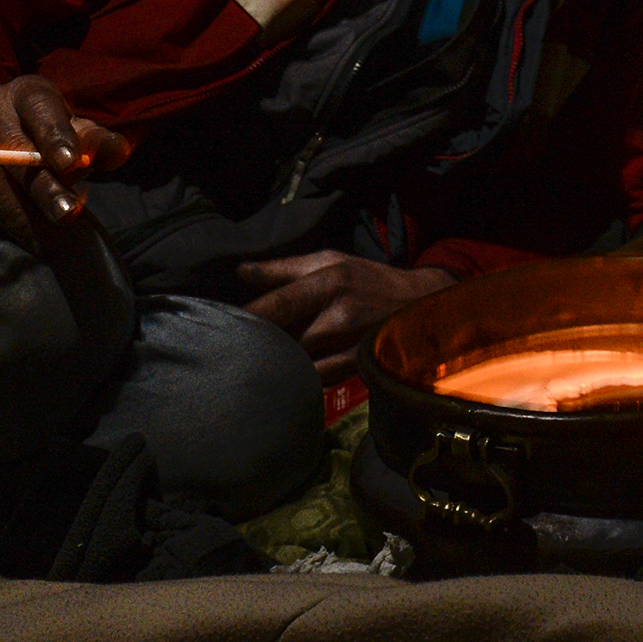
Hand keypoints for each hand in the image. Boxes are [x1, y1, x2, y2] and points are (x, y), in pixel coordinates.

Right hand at [0, 75, 129, 253]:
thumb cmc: (39, 133)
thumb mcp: (71, 130)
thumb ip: (95, 143)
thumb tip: (118, 153)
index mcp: (25, 93)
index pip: (40, 109)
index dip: (56, 136)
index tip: (72, 165)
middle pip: (13, 152)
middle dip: (42, 189)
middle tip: (67, 216)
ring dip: (16, 214)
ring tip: (44, 241)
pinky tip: (12, 232)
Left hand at [238, 250, 457, 381]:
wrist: (422, 307)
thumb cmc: (370, 279)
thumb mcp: (333, 261)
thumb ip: (285, 268)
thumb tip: (241, 272)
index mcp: (329, 283)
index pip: (278, 303)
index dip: (248, 317)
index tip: (220, 324)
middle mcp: (338, 317)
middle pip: (283, 338)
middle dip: (258, 343)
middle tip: (231, 346)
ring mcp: (348, 348)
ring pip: (297, 363)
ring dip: (276, 363)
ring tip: (254, 361)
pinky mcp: (355, 371)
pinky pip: (314, 379)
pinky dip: (297, 376)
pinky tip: (284, 373)